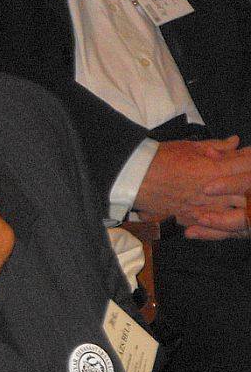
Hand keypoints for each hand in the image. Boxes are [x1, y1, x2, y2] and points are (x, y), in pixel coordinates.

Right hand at [135, 137, 250, 238]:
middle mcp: (212, 194)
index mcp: (213, 172)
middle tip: (248, 183)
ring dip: (242, 208)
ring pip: (234, 215)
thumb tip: (235, 143)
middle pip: (246, 193)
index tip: (250, 156)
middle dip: (249, 187)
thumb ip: (216, 147)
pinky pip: (214, 228)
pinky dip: (224, 225)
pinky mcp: (190, 220)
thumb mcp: (189, 147)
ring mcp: (201, 209)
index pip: (247, 167)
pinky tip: (229, 219)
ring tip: (242, 203)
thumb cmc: (159, 159)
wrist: (133, 178)